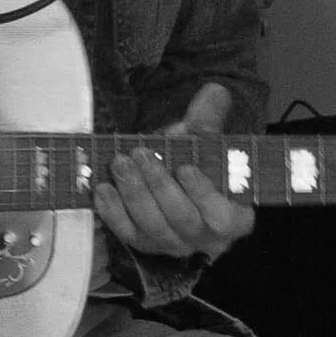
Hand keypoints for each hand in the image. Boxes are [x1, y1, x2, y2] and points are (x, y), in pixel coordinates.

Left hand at [93, 82, 255, 261]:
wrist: (171, 179)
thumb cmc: (196, 163)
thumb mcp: (204, 142)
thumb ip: (209, 120)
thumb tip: (215, 92)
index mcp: (232, 217)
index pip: (223, 216)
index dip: (203, 194)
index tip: (185, 167)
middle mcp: (203, 238)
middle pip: (182, 219)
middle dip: (159, 186)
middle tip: (141, 155)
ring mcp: (172, 244)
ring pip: (153, 226)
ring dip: (134, 193)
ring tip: (121, 163)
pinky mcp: (144, 244)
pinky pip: (127, 232)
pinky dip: (113, 211)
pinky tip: (103, 189)